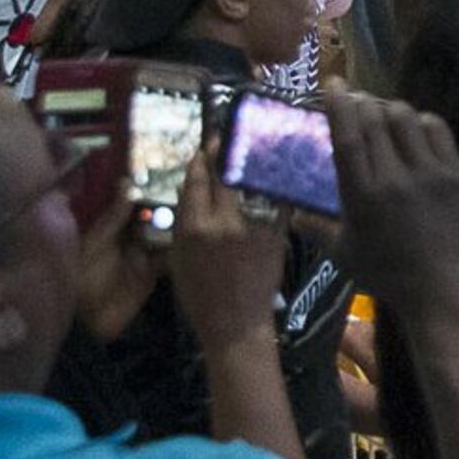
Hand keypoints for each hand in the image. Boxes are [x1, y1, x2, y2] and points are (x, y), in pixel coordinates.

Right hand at [164, 145, 288, 342]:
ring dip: (253, 155)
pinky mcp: (278, 231)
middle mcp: (224, 220)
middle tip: (228, 134)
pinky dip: (277, 178)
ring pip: (254, 179)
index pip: (196, 181)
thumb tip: (192, 189)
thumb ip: (184, 222)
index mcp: (194, 228)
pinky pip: (278, 196)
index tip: (205, 146)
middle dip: (225, 148)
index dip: (200, 160)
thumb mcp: (178, 259)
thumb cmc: (200, 296)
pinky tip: (279, 163)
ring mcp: (255, 224)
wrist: (237, 323)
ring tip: (255, 135)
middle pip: (225, 172)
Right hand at [323, 89, 458, 315]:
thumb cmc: (387, 275)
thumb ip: (316, 227)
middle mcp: (394, 176)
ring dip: (390, 109)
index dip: (339, 104)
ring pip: (407, 118)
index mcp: (361, 195)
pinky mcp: (457, 173)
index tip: (333, 83)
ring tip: (383, 116)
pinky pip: (438, 130)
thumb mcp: (343, 253)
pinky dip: (421, 122)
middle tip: (356, 102)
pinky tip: (414, 130)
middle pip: (375, 119)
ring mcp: (430, 172)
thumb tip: (291, 212)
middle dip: (362, 102)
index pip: (347, 135)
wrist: (442, 289)